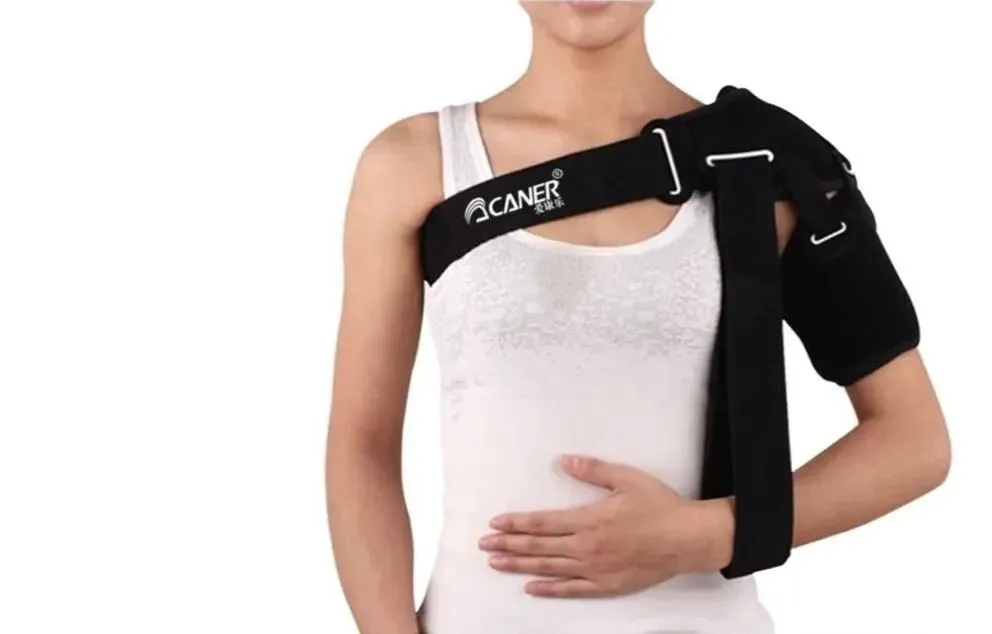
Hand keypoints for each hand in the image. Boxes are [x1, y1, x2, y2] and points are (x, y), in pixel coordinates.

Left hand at [478, 455, 734, 597]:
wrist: (688, 539)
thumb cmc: (659, 507)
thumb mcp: (626, 479)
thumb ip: (592, 470)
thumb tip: (565, 461)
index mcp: (589, 520)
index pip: (542, 522)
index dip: (516, 522)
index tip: (495, 523)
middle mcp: (587, 547)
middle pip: (539, 546)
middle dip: (509, 545)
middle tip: (484, 545)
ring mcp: (596, 569)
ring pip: (549, 568)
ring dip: (520, 565)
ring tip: (497, 563)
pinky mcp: (607, 584)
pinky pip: (571, 589)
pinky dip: (549, 589)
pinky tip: (530, 587)